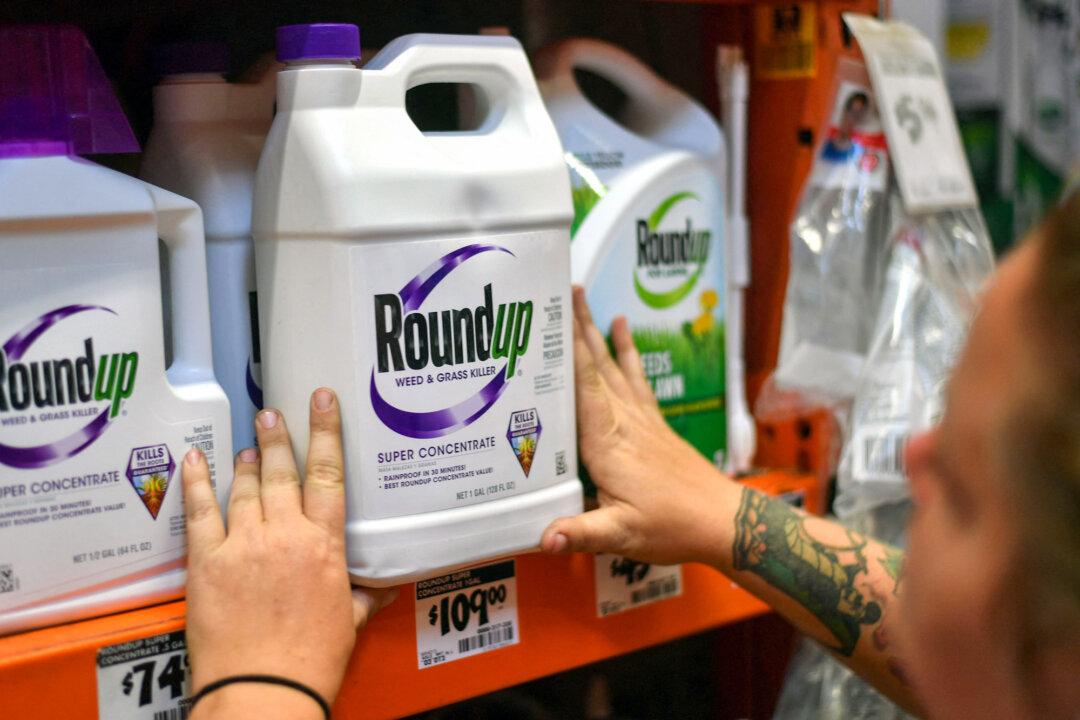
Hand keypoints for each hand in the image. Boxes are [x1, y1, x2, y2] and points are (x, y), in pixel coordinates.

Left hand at [181, 388, 396, 716]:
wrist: (265, 688)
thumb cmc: (311, 660)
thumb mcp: (349, 621)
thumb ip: (363, 595)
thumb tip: (383, 587)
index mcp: (323, 545)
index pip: (327, 475)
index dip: (324, 433)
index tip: (321, 403)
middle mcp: (284, 535)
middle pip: (280, 472)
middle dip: (277, 438)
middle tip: (272, 413)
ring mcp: (242, 545)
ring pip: (244, 488)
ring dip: (246, 461)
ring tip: (249, 442)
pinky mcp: (207, 563)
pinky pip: (200, 512)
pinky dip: (197, 483)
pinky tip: (195, 461)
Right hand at [540, 287, 733, 564]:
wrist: (721, 522)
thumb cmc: (672, 527)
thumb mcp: (621, 536)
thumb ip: (580, 533)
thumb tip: (542, 537)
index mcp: (609, 444)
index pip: (585, 388)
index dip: (569, 352)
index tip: (553, 318)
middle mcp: (624, 422)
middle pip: (597, 366)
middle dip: (578, 328)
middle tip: (562, 289)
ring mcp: (640, 420)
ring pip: (613, 366)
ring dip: (596, 331)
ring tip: (582, 297)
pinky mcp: (652, 423)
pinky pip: (634, 377)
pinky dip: (625, 351)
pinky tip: (621, 328)